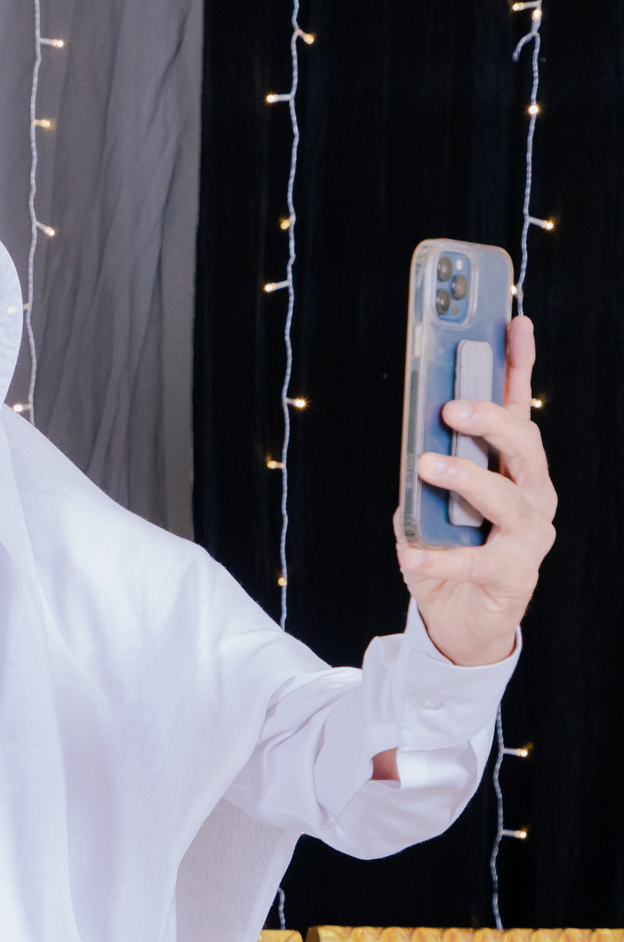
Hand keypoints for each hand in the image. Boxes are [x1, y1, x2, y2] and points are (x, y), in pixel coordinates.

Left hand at [397, 315, 556, 665]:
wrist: (460, 619)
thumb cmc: (448, 551)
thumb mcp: (428, 503)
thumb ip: (424, 474)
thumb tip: (414, 447)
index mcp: (514, 470)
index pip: (520, 410)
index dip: (519, 366)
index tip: (514, 322)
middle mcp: (533, 495)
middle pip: (524, 447)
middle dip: (491, 421)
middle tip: (452, 408)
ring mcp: (530, 536)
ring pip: (508, 496)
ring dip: (466, 477)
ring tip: (427, 466)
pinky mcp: (514, 575)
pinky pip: (476, 560)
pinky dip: (438, 555)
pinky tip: (408, 551)